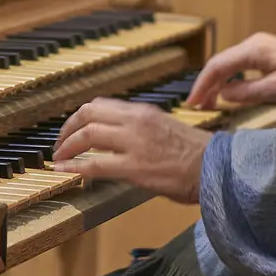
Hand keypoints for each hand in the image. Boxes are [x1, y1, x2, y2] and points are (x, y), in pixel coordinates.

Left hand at [51, 98, 212, 203]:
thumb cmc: (196, 154)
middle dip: (67, 129)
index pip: (101, 105)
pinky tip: (64, 171)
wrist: (216, 168)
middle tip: (59, 143)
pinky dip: (74, 167)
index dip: (80, 116)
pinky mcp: (134, 167)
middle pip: (88, 114)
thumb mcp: (165, 128)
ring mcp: (134, 144)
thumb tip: (118, 138)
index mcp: (143, 112)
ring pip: (88, 135)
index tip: (71, 128)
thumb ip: (141, 129)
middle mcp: (136, 122)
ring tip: (58, 158)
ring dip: (67, 147)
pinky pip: (95, 164)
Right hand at [186, 32, 275, 109]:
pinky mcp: (269, 56)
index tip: (192, 104)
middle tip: (197, 108)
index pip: (217, 65)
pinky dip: (231, 81)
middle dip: (207, 85)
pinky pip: (241, 67)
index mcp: (254, 49)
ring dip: (218, 84)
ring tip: (209, 104)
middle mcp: (254, 44)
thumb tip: (224, 95)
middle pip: (221, 64)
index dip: (202, 85)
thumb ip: (249, 91)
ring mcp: (262, 48)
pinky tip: (228, 95)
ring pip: (230, 66)